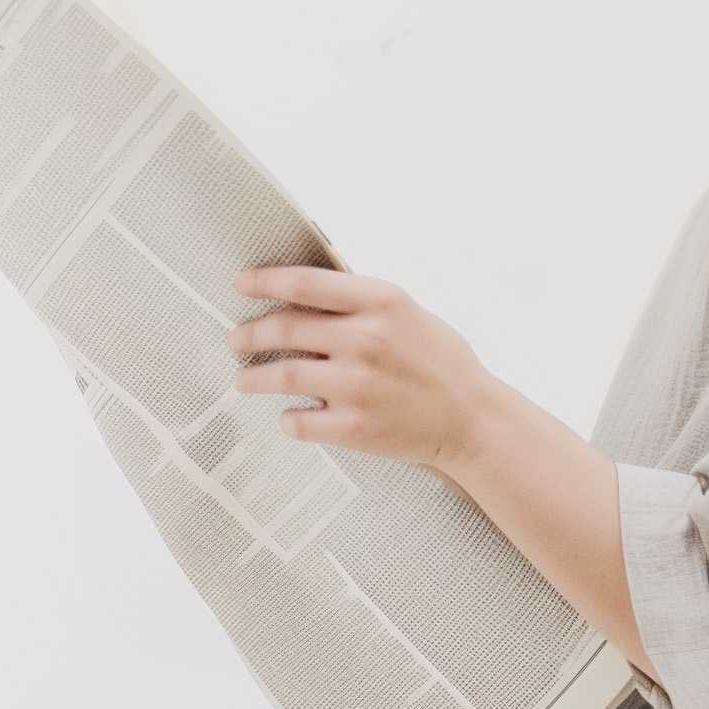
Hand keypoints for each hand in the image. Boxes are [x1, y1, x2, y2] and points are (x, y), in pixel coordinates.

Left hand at [228, 265, 502, 469]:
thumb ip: (360, 302)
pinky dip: (287, 419)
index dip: (264, 281)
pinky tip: (287, 417)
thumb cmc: (438, 360)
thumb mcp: (408, 312)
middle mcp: (366, 340)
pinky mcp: (355, 428)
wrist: (471, 418)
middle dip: (249, 333)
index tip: (242, 283)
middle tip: (236, 339)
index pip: (304, 283)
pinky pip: (299, 421)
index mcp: (381, 303)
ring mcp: (358, 386)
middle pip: (284, 328)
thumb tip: (301, 293)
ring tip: (243, 381)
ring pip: (282, 376)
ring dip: (253, 379)